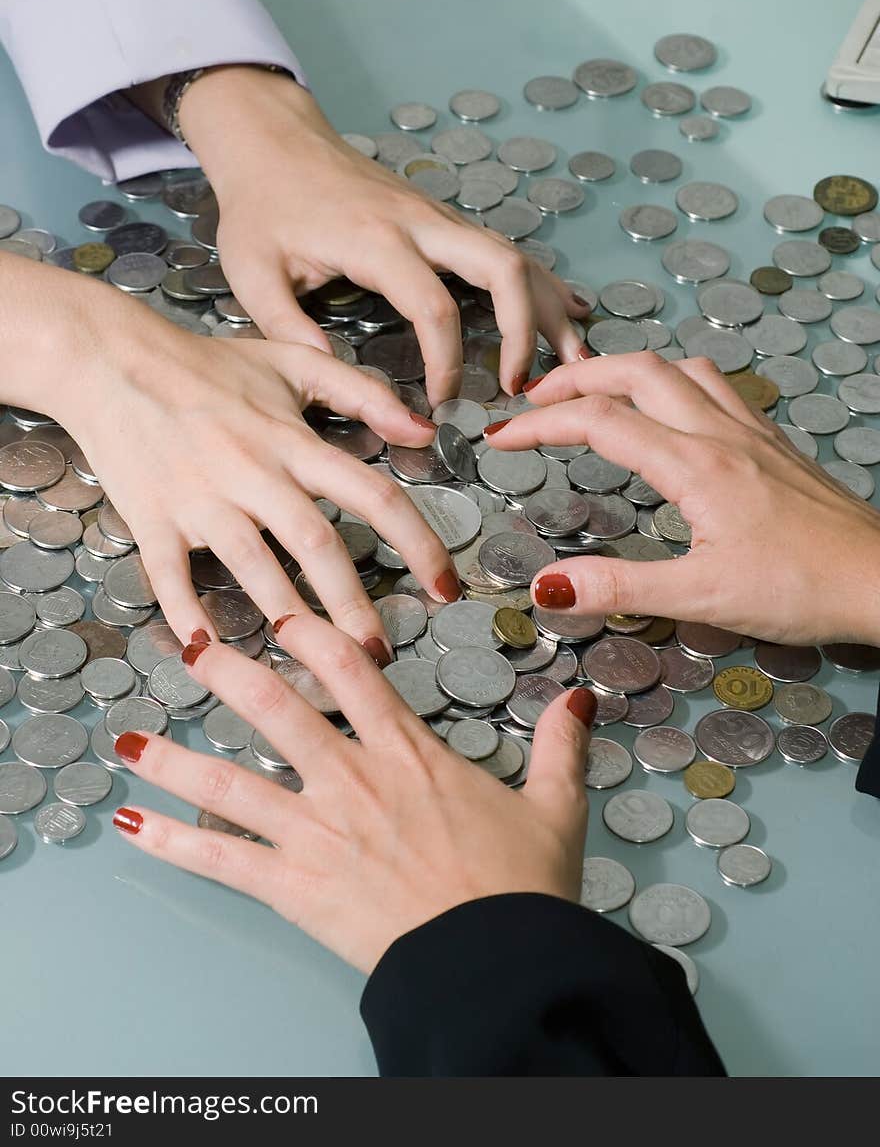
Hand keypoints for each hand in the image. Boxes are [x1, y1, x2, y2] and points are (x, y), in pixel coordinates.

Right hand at [52, 298, 456, 652]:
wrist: (113, 360)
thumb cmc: (207, 365)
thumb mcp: (293, 362)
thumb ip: (364, 392)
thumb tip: (425, 429)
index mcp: (294, 441)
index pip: (373, 494)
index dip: (417, 543)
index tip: (444, 586)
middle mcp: (253, 472)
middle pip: (316, 543)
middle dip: (352, 605)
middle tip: (378, 655)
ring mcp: (200, 497)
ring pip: (251, 565)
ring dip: (284, 617)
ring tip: (313, 664)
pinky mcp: (152, 517)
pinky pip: (170, 574)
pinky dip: (186, 612)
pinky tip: (207, 653)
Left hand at [110, 616, 595, 972]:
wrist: (496, 963)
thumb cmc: (521, 889)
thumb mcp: (555, 808)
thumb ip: (560, 747)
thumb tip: (578, 700)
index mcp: (408, 753)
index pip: (351, 672)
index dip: (313, 636)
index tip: (284, 617)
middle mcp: (352, 779)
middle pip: (273, 709)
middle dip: (224, 673)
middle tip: (189, 646)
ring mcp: (317, 832)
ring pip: (228, 781)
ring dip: (171, 757)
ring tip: (127, 739)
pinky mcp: (294, 886)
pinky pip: (218, 859)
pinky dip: (169, 841)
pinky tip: (131, 823)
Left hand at [178, 68, 588, 403]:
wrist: (272, 141)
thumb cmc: (261, 207)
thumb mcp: (252, 272)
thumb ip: (289, 329)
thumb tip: (335, 378)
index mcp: (376, 240)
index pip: (434, 307)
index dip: (447, 362)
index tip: (442, 402)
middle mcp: (420, 222)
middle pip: (502, 267)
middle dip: (527, 328)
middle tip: (528, 384)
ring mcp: (438, 215)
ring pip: (515, 255)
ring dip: (549, 306)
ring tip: (576, 357)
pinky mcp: (443, 217)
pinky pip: (504, 248)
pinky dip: (541, 282)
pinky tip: (569, 309)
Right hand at [486, 351, 879, 645]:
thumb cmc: (803, 590)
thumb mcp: (702, 598)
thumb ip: (620, 588)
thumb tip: (547, 588)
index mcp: (695, 464)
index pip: (599, 421)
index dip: (540, 423)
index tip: (500, 438)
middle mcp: (720, 433)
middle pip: (635, 370)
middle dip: (573, 376)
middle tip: (531, 398)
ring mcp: (750, 430)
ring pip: (678, 367)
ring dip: (624, 367)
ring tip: (591, 392)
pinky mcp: (773, 442)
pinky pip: (714, 384)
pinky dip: (671, 379)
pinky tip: (668, 408)